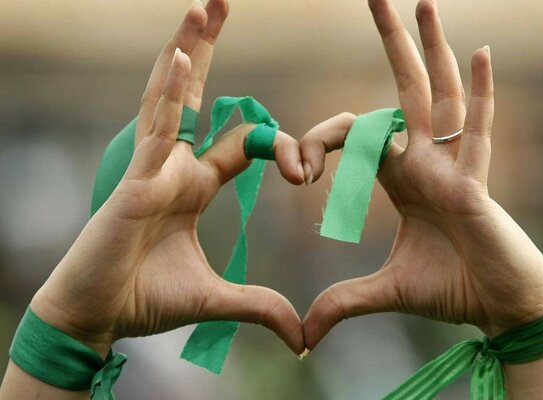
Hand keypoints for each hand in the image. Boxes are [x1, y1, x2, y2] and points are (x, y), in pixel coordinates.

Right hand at [29, 0, 305, 356]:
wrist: (98, 316)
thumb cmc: (145, 299)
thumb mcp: (217, 298)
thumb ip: (261, 306)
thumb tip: (302, 337)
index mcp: (195, 184)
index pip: (244, 143)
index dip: (281, 146)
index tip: (308, 170)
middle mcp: (174, 165)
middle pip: (197, 97)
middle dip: (206, 51)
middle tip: (219, 5)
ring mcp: (153, 167)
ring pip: (172, 98)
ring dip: (188, 51)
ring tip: (203, 8)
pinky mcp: (136, 180)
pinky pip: (157, 128)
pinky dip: (169, 92)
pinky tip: (180, 54)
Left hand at [302, 0, 542, 349]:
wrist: (497, 307)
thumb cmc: (450, 290)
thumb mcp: (385, 291)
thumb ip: (343, 302)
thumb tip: (303, 335)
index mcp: (397, 175)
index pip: (351, 136)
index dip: (316, 145)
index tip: (294, 173)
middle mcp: (424, 160)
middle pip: (401, 91)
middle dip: (390, 43)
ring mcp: (452, 166)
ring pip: (438, 98)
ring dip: (430, 50)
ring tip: (422, 3)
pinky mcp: (477, 183)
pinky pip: (478, 132)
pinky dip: (479, 94)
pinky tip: (478, 52)